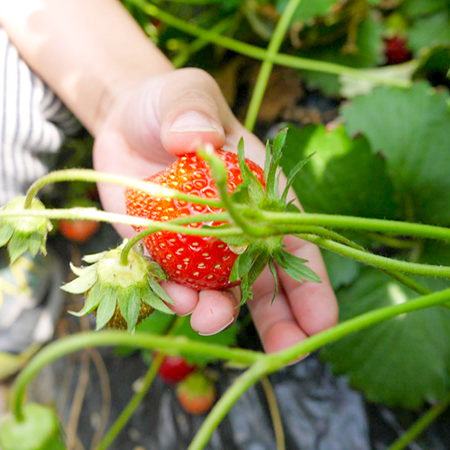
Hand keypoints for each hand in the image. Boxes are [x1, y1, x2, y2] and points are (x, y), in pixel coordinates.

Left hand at [94, 68, 337, 352]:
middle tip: (287, 354)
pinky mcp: (159, 251)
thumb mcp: (187, 95)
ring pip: (219, 291)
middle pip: (265, 281)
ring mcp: (197, 246)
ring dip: (219, 312)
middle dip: (279, 322)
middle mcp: (234, 229)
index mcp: (260, 194)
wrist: (126, 122)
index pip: (294, 242)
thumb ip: (194, 110)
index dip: (312, 284)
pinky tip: (173, 302)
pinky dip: (173, 297)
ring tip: (209, 321)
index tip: (322, 322)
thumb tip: (198, 137)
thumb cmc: (171, 106)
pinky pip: (170, 282)